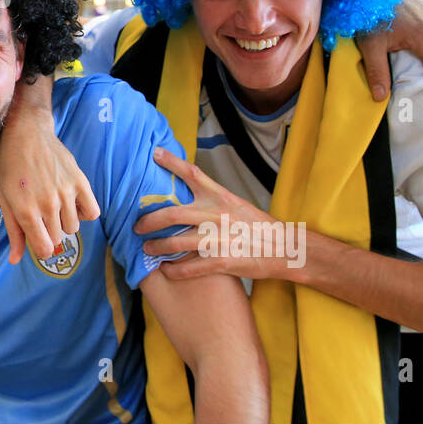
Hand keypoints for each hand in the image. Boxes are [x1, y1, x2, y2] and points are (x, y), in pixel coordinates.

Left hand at [0, 103, 99, 263]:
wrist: (27, 136)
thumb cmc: (11, 170)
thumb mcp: (6, 202)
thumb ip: (14, 233)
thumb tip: (15, 261)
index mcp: (26, 211)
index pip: (44, 249)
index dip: (41, 249)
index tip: (39, 239)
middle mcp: (47, 204)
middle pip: (58, 239)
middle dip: (50, 232)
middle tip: (42, 214)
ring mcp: (66, 193)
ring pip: (74, 228)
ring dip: (65, 222)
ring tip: (55, 205)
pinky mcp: (80, 182)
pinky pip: (92, 212)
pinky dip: (84, 213)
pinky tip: (72, 203)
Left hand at [137, 148, 295, 282]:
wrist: (285, 248)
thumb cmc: (258, 226)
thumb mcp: (236, 204)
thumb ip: (212, 200)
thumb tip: (187, 194)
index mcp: (220, 197)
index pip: (192, 174)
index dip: (171, 162)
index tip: (154, 154)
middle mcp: (216, 215)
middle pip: (171, 214)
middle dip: (149, 221)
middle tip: (137, 226)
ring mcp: (218, 239)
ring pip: (175, 243)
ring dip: (156, 248)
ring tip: (147, 249)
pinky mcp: (221, 262)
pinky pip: (188, 268)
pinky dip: (173, 270)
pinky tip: (166, 270)